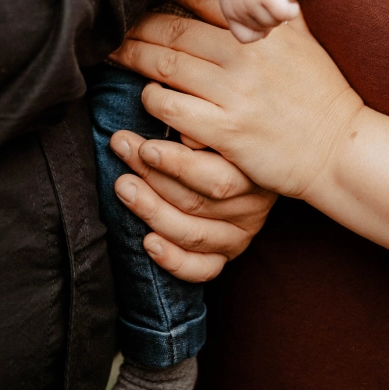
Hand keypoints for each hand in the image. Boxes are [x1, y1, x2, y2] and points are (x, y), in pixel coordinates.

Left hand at [108, 129, 275, 281]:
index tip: (144, 147)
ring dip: (152, 210)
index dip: (176, 163)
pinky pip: (201, 268)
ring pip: (193, 234)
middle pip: (197, 201)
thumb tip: (176, 126)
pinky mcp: (226, 255)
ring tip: (124, 187)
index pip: (214, 176)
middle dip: (151, 175)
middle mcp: (251, 206)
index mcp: (253, 172)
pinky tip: (148, 243)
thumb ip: (204, 129)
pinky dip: (174, 260)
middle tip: (122, 150)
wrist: (266, 154)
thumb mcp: (225, 120)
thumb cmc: (230, 131)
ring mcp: (239, 234)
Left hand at [111, 4, 388, 263]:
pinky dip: (154, 99)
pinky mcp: (228, 133)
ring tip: (119, 55)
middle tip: (116, 26)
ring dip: (136, 59)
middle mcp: (247, 56)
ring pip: (166, 66)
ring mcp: (236, 95)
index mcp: (262, 28)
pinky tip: (148, 96)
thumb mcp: (301, 38)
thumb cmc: (318, 91)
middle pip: (173, 30)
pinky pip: (174, 110)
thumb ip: (271, 7)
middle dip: (138, 27)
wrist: (339, 147)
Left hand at [219, 0, 299, 42]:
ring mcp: (249, 2)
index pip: (243, 37)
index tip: (266, 18)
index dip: (259, 31)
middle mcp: (236, 8)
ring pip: (274, 22)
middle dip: (273, 18)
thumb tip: (264, 33)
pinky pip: (284, 14)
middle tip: (275, 1)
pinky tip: (294, 5)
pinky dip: (293, 12)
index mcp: (228, 9)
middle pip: (264, 29)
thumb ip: (247, 11)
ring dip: (283, 13)